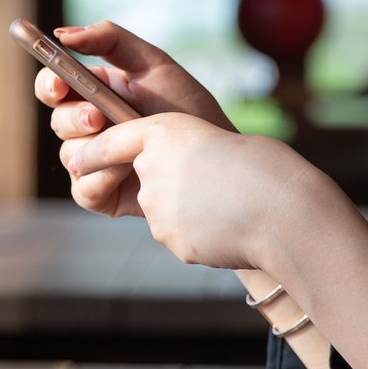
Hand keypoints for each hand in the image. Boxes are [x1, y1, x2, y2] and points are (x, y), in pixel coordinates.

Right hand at [35, 21, 234, 216]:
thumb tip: (63, 34)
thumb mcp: (154, 63)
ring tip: (131, 148)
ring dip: (95, 150)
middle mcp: (88, 128)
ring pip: (68, 155)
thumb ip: (110, 39)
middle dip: (73, 119)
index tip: (58, 84)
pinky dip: (102, 179)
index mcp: (94, 93)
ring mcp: (93, 161)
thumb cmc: (187, 106)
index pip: (53, 86)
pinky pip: (84, 189)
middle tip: (98, 119)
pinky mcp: (102, 194)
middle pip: (56, 121)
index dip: (49, 84)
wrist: (214, 155)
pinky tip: (129, 171)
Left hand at [64, 112, 331, 271]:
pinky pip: (179, 235)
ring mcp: (157, 205)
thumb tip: (172, 186)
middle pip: (144, 180)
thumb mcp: (221, 146)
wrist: (285, 212)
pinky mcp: (168, 237)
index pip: (114, 140)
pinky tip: (228, 229)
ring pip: (163, 210)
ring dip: (189, 211)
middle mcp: (151, 167)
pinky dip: (200, 234)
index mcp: (165, 131)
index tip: (81, 162)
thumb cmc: (267, 171)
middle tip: (213, 188)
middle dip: (169, 187)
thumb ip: (189, 159)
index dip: (97, 152)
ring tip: (229, 208)